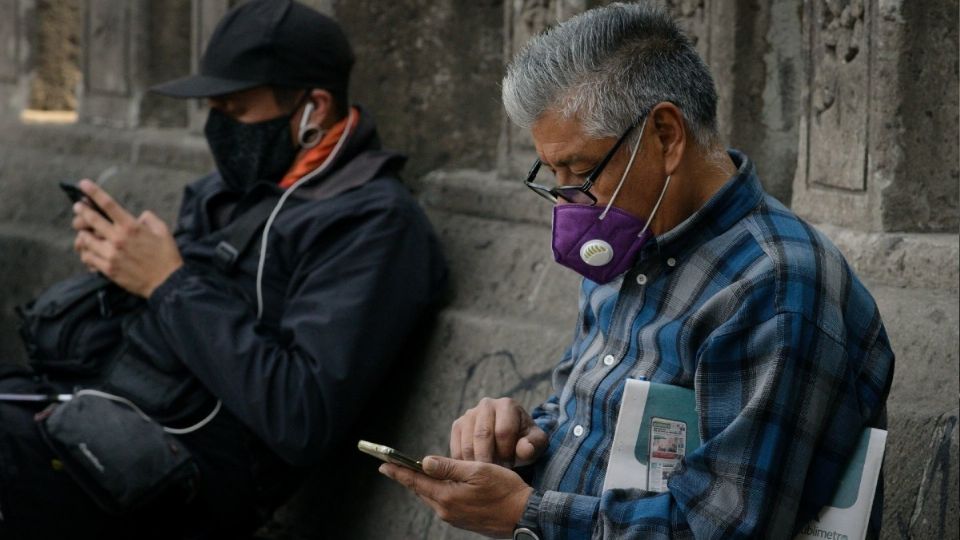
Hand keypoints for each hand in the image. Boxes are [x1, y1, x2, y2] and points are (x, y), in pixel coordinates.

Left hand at [71, 179, 182, 297]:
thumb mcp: (163, 230)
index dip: (94, 192)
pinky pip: (88, 257)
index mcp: (131, 226)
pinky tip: (89, 251)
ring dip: (83, 234)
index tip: (84, 184)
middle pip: (91, 219)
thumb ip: (149, 218)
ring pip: (85, 240)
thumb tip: (138, 216)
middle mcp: (118, 238)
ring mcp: (111, 254)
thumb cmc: (166, 255)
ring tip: (84, 233)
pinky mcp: (108, 269)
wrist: (167, 282)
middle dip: (81, 211)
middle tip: (78, 207)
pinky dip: (86, 253)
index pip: (108, 204)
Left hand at [381, 456, 533, 537]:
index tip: (382, 464)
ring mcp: (453, 517)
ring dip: (424, 483)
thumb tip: (424, 462)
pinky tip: (442, 483)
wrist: (524, 516)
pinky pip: (443, 502)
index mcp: (447, 496)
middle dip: (409, 476)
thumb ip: (449, 467)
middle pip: (421, 489)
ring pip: (432, 495)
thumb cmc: (505, 490)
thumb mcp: (478, 471)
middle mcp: (446, 510)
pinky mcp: (462, 520)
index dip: (398, 471)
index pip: (415, 481)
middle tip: (394, 465)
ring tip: (416, 471)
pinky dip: (438, 490)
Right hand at [451, 397, 546, 466]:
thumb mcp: (535, 443)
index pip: (503, 431)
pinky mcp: (458, 425)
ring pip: (468, 443)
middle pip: (482, 435)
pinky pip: (456, 448)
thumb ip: (532, 446)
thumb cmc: (525, 441)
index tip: (510, 467)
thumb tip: (525, 449)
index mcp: (507, 405)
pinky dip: (465, 463)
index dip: (507, 453)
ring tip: (486, 474)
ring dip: (476, 463)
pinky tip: (476, 471)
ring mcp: (469, 414)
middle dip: (489, 460)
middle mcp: (486, 404)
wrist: (511, 438)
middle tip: (494, 475)